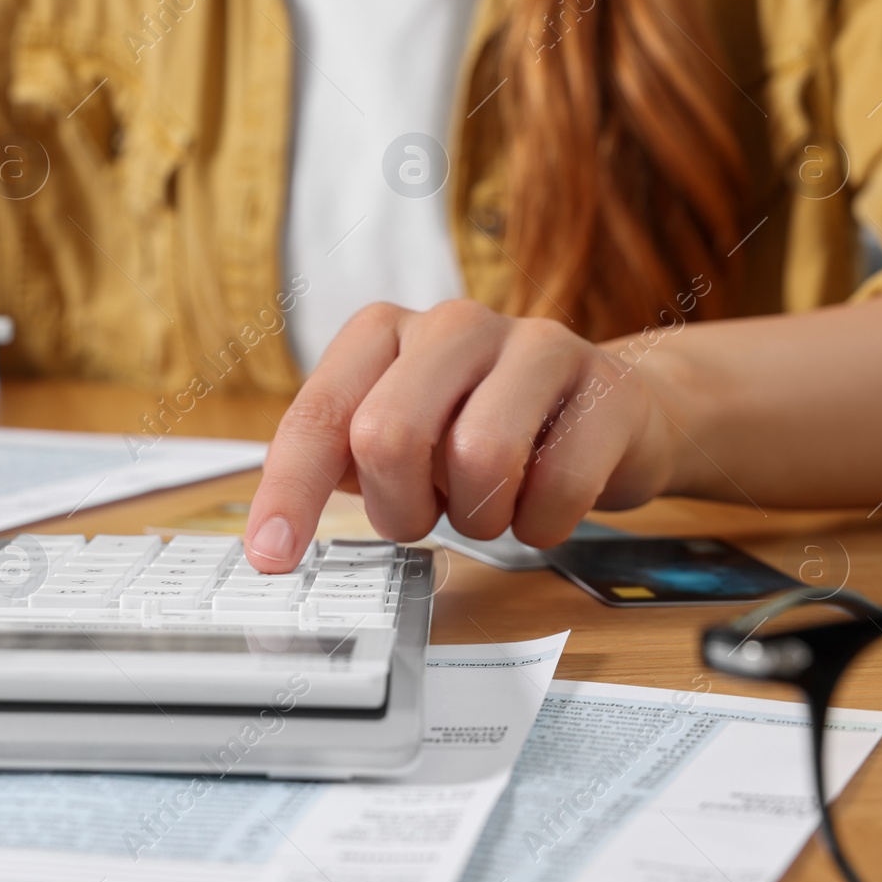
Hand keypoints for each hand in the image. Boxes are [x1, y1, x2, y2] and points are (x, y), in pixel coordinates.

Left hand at [243, 300, 684, 571]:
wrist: (610, 407)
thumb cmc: (483, 427)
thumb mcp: (400, 437)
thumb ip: (340, 465)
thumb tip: (276, 536)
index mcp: (384, 332)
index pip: (320, 416)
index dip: (291, 492)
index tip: (271, 557)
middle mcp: (452, 325)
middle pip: (389, 434)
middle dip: (402, 506)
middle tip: (424, 516)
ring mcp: (535, 345)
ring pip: (480, 457)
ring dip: (479, 516)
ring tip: (490, 503)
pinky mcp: (606, 386)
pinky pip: (559, 487)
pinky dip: (543, 523)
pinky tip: (545, 502)